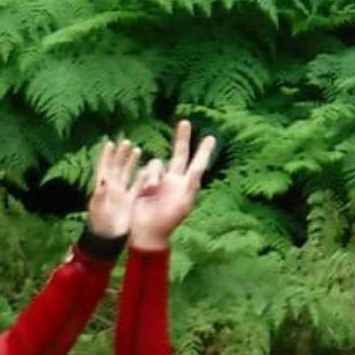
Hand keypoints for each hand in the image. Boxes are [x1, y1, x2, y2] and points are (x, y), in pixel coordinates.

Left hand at [84, 138, 146, 238]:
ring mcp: (121, 195)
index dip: (106, 156)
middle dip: (120, 154)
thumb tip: (103, 181)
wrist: (108, 240)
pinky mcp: (130, 202)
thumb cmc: (100, 226)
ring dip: (131, 162)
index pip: (104, 168)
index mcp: (102, 188)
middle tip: (126, 141)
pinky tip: (146, 170)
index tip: (110, 143)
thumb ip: (100, 195)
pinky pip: (136, 187)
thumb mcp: (98, 210)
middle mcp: (112, 189)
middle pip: (116, 167)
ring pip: (127, 175)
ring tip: (137, 150)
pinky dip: (141, 178)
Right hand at [129, 119, 216, 250]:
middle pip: (179, 155)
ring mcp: (158, 181)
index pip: (197, 164)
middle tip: (185, 122)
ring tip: (150, 190)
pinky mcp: (143, 183)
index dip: (203, 151)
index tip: (211, 137)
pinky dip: (145, 177)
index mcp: (186, 186)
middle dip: (182, 139)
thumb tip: (199, 170)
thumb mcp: (183, 203)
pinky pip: (143, 171)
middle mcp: (174, 181)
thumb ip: (191, 185)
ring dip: (153, 174)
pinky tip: (145, 191)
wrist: (146, 232)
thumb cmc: (167, 220)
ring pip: (156, 164)